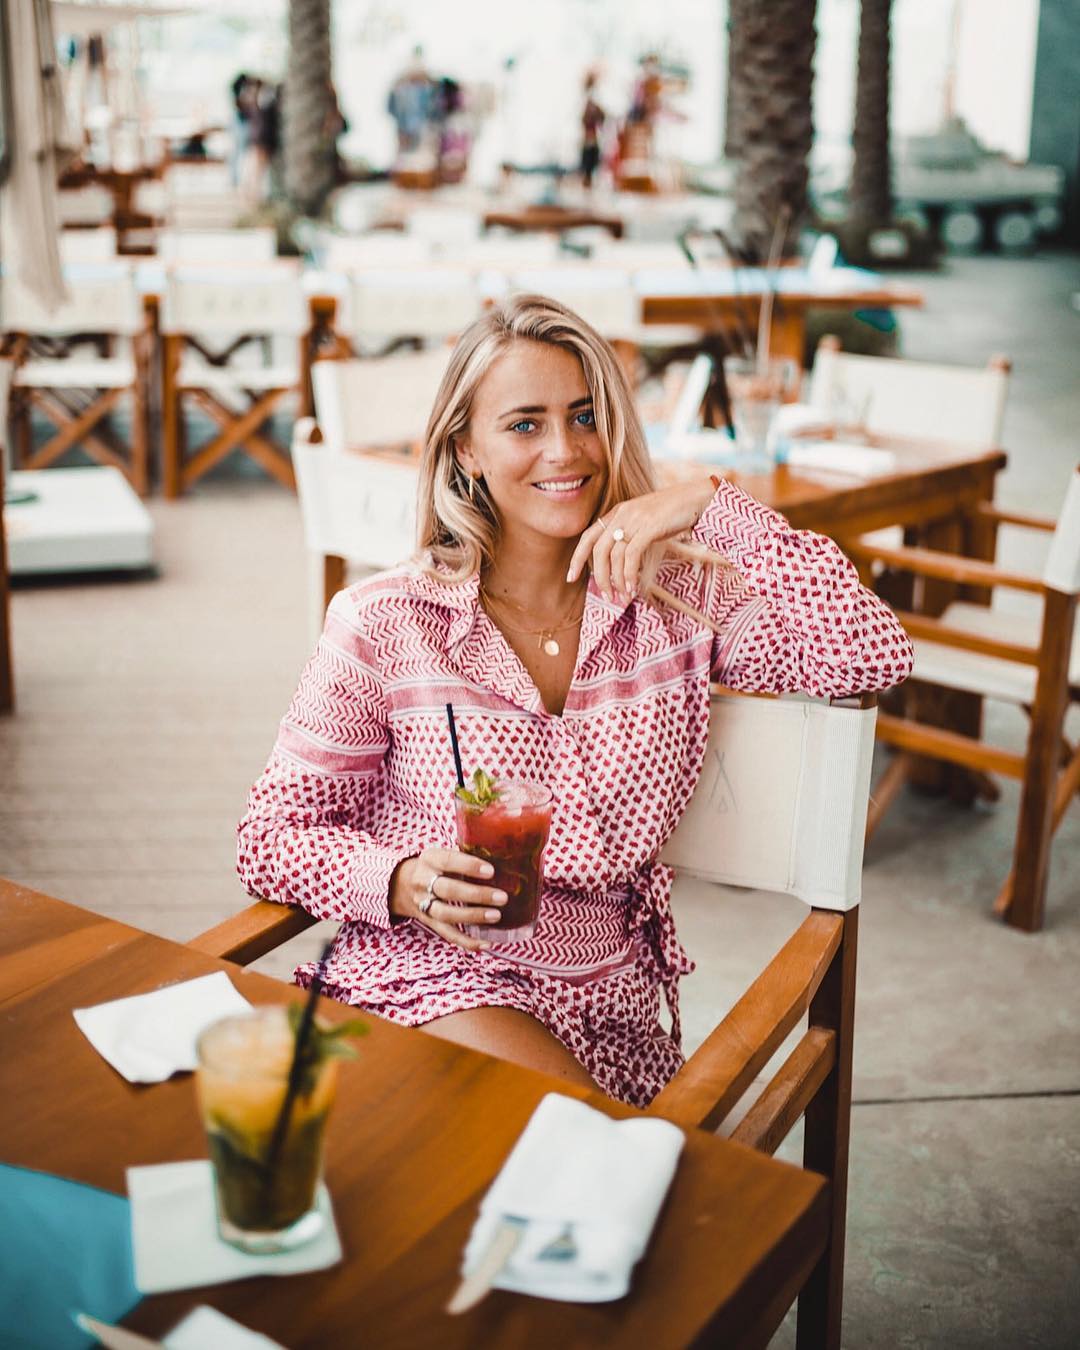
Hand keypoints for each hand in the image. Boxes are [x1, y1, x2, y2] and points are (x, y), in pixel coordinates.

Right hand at [388, 847, 507, 951]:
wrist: (401, 884)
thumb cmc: (434, 866)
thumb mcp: (442, 853)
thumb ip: (465, 855)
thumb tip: (502, 856)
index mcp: (430, 859)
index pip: (448, 860)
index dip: (469, 866)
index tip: (491, 871)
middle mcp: (423, 881)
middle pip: (448, 890)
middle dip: (476, 894)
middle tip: (501, 897)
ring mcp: (424, 904)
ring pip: (446, 914)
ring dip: (472, 916)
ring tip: (496, 916)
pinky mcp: (429, 922)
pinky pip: (447, 934)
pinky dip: (466, 942)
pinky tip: (485, 943)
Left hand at [566, 478, 715, 602]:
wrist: (698, 498)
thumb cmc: (673, 514)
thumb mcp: (645, 522)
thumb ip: (630, 536)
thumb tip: (620, 564)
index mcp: (617, 513)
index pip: (587, 536)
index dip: (577, 558)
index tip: (571, 578)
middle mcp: (622, 515)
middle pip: (597, 550)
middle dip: (598, 577)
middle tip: (606, 597)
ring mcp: (635, 520)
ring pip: (614, 556)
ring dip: (616, 580)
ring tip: (623, 596)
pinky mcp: (649, 527)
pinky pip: (631, 555)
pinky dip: (629, 575)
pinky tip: (633, 587)